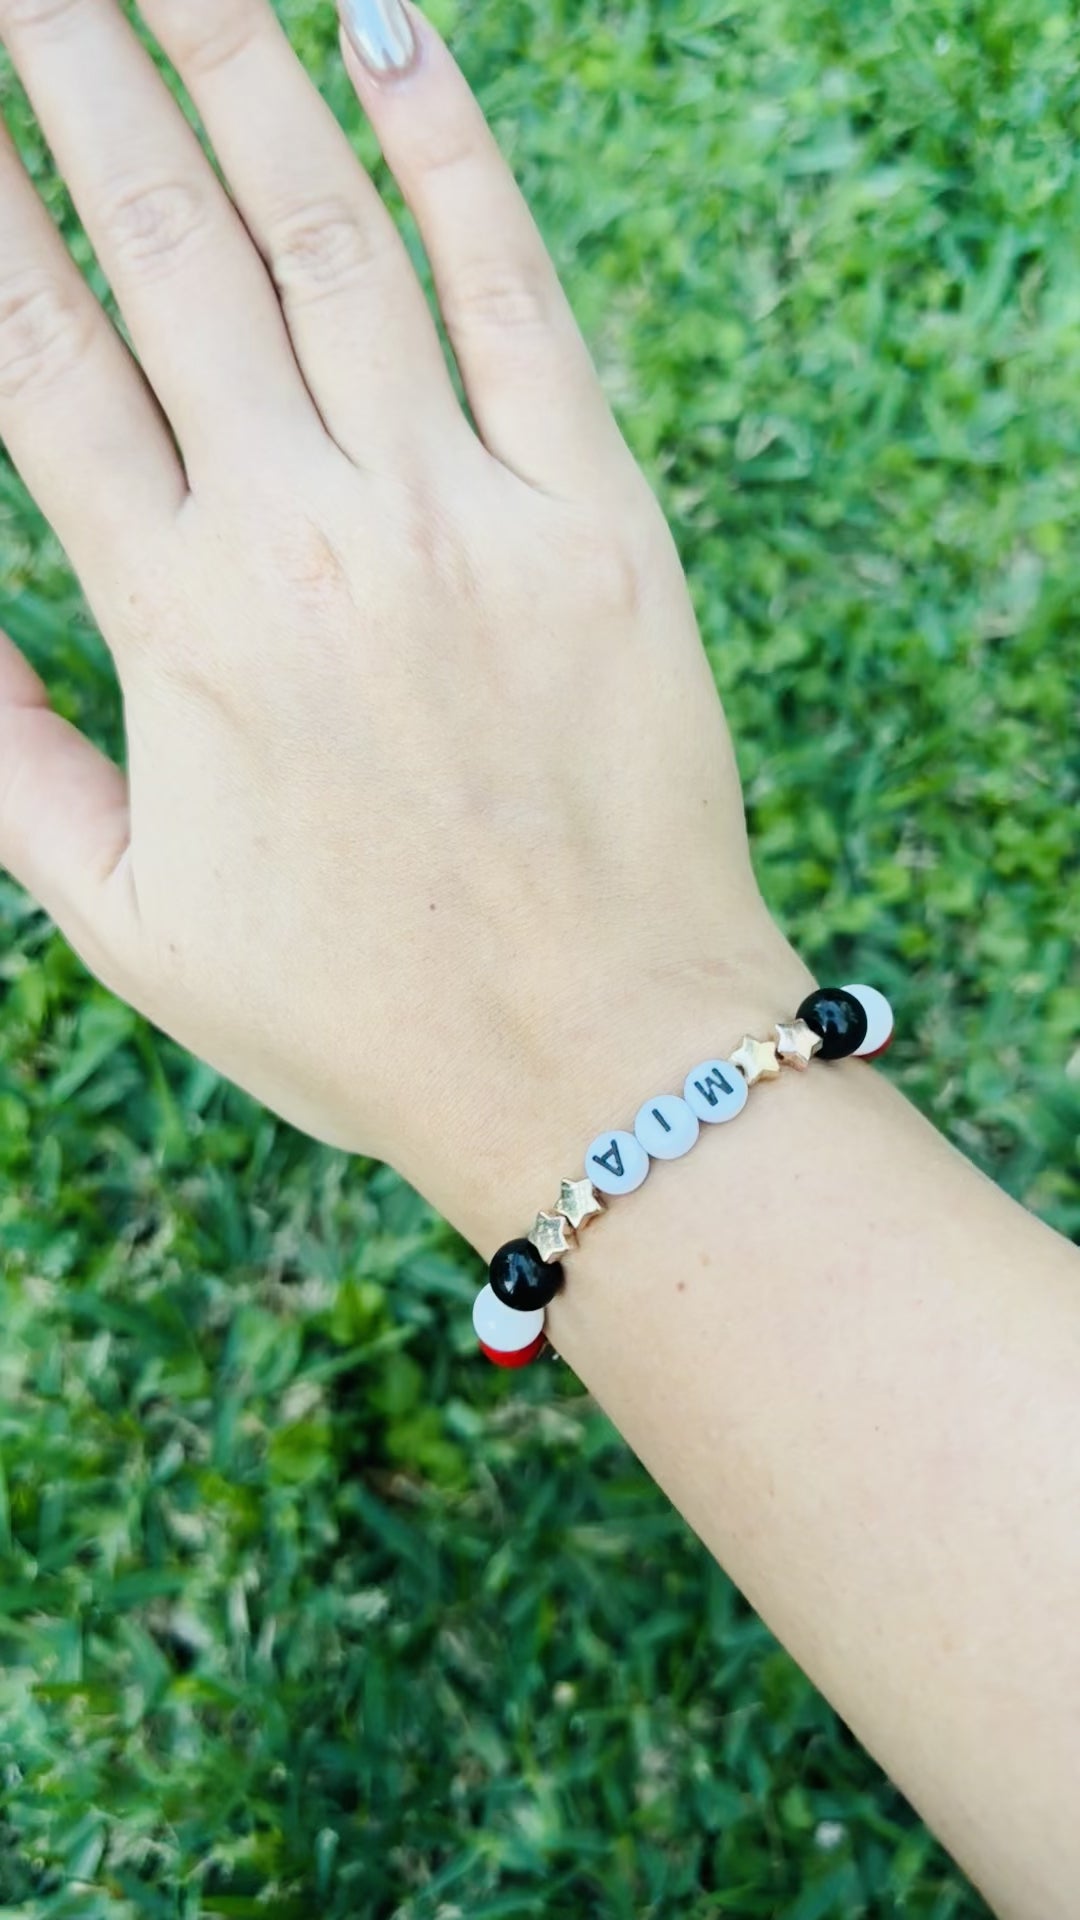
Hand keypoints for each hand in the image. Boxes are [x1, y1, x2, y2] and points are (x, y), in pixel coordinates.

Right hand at [0, 0, 807, 1250]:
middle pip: (170, 253)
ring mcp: (470, 521)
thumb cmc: (357, 1011)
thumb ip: (7, 762)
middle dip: (79, 79)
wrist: (600, 1064)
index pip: (41, 358)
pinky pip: (523, 305)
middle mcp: (314, 541)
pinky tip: (393, 40)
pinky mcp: (603, 528)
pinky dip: (460, 163)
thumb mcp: (131, 923)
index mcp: (180, 626)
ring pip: (335, 243)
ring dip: (241, 71)